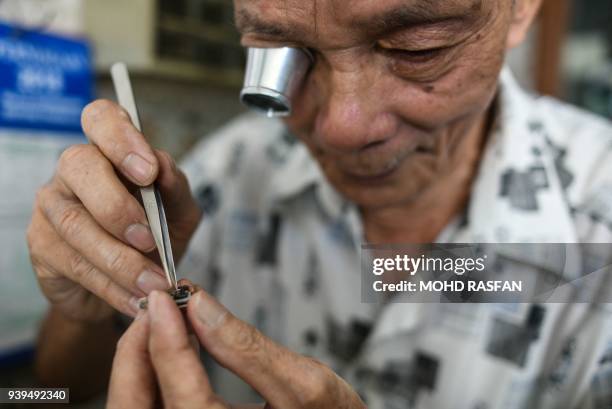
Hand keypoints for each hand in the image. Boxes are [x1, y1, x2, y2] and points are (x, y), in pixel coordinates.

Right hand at [27, 99, 201, 321]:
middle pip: (80, 165)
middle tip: (149, 238)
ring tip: (154, 282)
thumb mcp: (179, 213)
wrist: (130, 284)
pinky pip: (74, 264)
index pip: (101, 118)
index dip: (122, 138)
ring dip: (120, 258)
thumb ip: (175, 189)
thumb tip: (163, 168)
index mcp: (110, 151)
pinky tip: (134, 296)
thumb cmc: (155, 237)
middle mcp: (75, 171)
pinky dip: (111, 284)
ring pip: (76, 224)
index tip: (149, 172)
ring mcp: (52, 207)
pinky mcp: (43, 246)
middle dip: (117, 205)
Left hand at [107, 289, 365, 408]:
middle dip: (139, 353)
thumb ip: (248, 347)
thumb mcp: (305, 385)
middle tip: (154, 311)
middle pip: (140, 407)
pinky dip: (159, 383)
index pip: (179, 391)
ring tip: (162, 325)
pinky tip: (171, 354)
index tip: (163, 299)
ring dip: (144, 366)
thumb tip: (202, 307)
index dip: (165, 337)